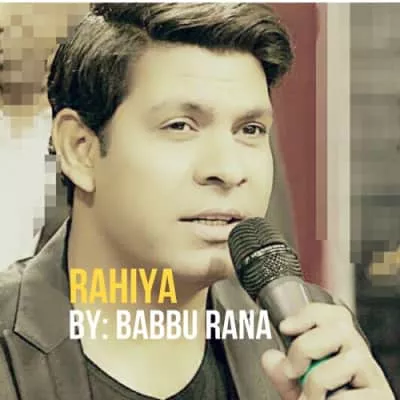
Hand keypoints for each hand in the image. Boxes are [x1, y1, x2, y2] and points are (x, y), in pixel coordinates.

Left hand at [261, 303, 394, 399]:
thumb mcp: (295, 385)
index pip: (333, 314)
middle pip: (340, 328)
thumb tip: (270, 358)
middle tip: (292, 372)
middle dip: (306, 347)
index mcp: (340, 345)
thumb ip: (282, 370)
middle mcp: (360, 355)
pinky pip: (353, 394)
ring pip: (349, 360)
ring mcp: (373, 376)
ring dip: (318, 382)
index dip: (307, 315)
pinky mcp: (381, 397)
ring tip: (311, 398)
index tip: (286, 327)